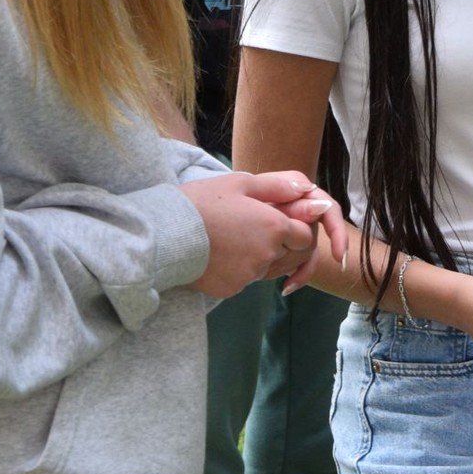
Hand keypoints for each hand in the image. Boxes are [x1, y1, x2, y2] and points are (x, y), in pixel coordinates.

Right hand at [181, 172, 328, 298]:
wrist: (162, 235)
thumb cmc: (200, 202)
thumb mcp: (241, 184)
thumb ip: (280, 186)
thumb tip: (310, 188)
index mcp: (274, 227)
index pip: (306, 236)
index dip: (297, 228)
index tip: (279, 219)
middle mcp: (267, 255)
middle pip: (295, 256)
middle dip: (288, 244)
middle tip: (260, 228)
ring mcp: (249, 275)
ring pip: (272, 269)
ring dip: (267, 257)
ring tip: (240, 238)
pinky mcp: (232, 289)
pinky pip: (248, 280)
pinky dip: (244, 269)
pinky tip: (224, 253)